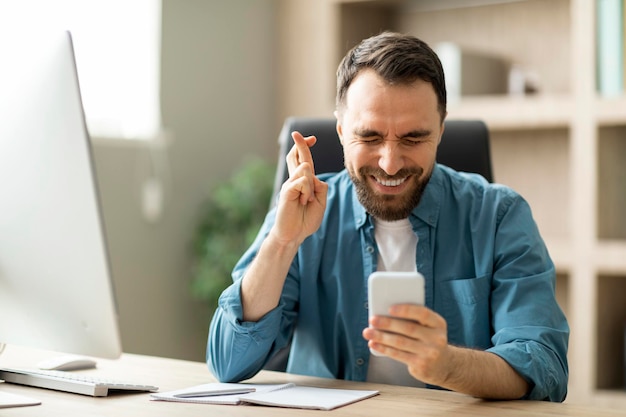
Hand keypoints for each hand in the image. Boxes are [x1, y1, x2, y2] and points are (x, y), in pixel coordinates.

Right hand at [271, 131, 327, 246]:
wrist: (294, 235)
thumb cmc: (306, 220)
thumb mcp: (321, 202)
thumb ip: (321, 187)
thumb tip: (314, 176)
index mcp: (304, 182)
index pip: (304, 160)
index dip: (306, 148)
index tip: (312, 138)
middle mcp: (295, 180)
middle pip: (296, 156)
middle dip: (300, 144)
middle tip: (297, 134)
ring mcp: (289, 184)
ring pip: (306, 169)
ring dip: (311, 185)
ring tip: (306, 201)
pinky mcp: (286, 190)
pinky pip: (303, 181)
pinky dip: (307, 192)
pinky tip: (303, 202)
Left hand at [362, 304, 451, 385]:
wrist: (443, 366)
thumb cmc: (428, 340)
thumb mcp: (428, 328)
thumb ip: (413, 320)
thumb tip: (384, 313)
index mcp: (438, 324)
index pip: (422, 313)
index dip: (406, 310)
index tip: (389, 308)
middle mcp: (436, 338)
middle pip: (408, 328)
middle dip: (387, 323)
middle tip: (372, 320)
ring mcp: (429, 353)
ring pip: (400, 342)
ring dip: (381, 337)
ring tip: (368, 332)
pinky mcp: (420, 365)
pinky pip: (398, 355)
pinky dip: (383, 348)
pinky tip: (373, 344)